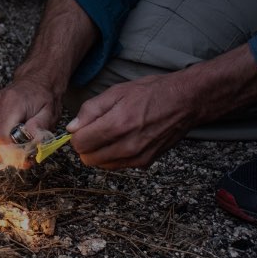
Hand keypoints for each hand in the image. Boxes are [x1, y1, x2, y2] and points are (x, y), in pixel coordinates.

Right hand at [0, 78, 60, 167]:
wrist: (33, 83)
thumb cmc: (42, 98)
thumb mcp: (49, 112)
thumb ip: (40, 127)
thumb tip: (31, 141)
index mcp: (10, 102)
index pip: (1, 137)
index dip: (12, 154)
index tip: (25, 160)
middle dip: (11, 154)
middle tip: (26, 153)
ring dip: (4, 149)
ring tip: (18, 141)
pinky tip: (8, 135)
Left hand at [65, 73, 204, 169]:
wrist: (184, 102)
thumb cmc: (151, 93)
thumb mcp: (117, 92)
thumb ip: (91, 110)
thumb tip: (72, 128)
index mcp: (117, 125)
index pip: (80, 144)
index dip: (77, 135)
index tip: (83, 127)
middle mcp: (127, 146)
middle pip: (88, 159)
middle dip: (87, 146)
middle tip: (95, 130)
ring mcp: (137, 157)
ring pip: (102, 165)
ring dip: (100, 153)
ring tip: (111, 134)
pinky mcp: (146, 162)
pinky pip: (119, 165)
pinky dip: (115, 156)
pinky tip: (124, 140)